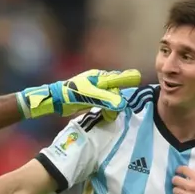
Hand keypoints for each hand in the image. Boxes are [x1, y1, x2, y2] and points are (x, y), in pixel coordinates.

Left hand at [16, 69, 141, 119]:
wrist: (56, 100)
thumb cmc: (72, 93)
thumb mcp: (90, 95)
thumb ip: (106, 98)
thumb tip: (122, 104)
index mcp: (100, 77)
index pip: (118, 78)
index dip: (128, 80)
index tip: (138, 80)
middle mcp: (99, 82)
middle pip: (115, 90)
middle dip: (118, 100)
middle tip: (115, 112)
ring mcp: (95, 91)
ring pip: (110, 98)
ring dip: (112, 107)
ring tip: (109, 117)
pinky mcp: (91, 99)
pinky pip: (104, 104)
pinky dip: (107, 110)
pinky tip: (106, 116)